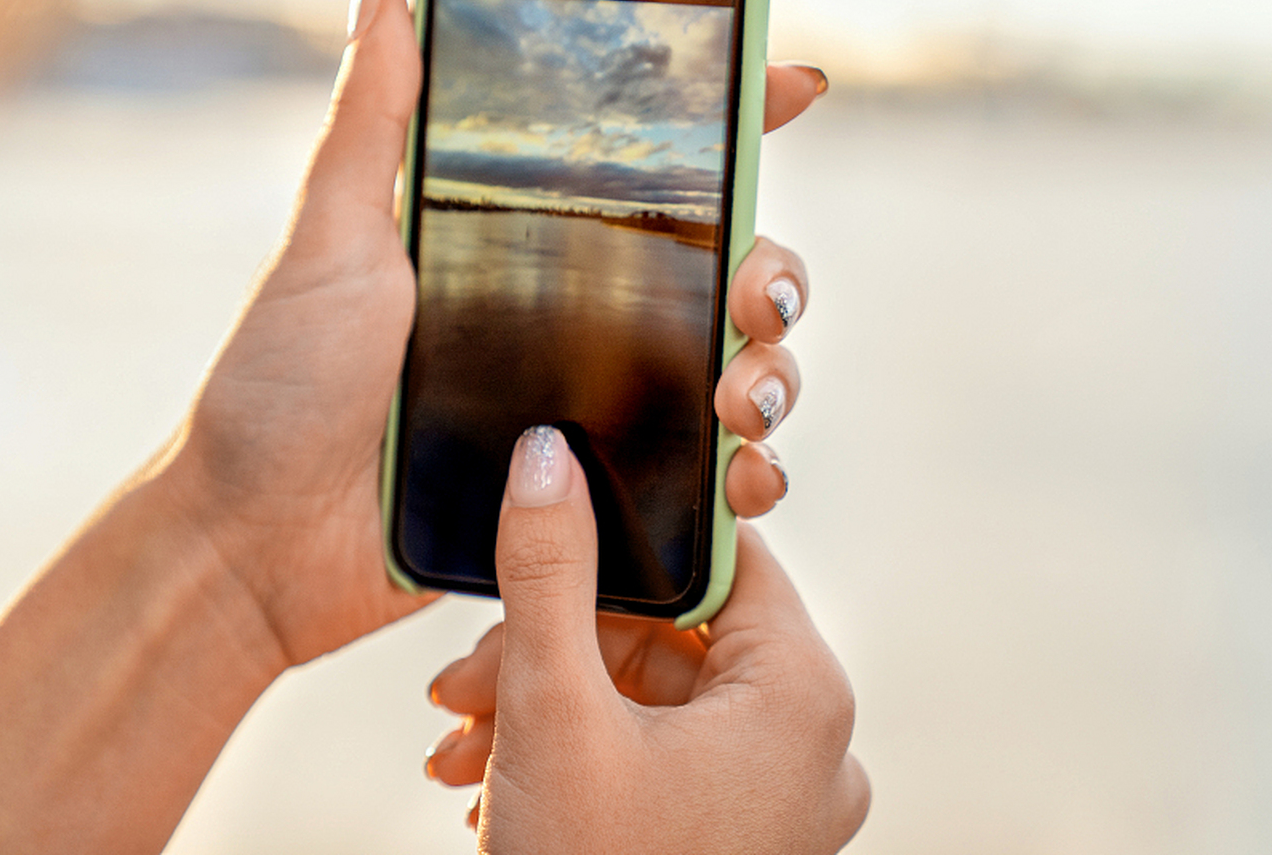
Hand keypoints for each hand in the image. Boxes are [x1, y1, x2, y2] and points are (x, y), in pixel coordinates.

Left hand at [170, 0, 828, 666]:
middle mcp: (565, 313)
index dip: (728, 117)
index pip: (640, 163)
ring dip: (771, 371)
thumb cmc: (276, 388)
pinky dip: (746, 478)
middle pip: (720, 267)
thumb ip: (369, 118)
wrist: (257, 547)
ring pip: (730, 369)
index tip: (790, 82)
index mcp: (514, 237)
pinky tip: (744, 478)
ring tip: (745, 393)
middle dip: (771, 270)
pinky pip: (697, 479)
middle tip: (758, 294)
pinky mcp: (584, 495)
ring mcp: (582, 405)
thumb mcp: (328, 240)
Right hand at [425, 429, 869, 852]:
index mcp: (801, 694)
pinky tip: (491, 785)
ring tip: (458, 747)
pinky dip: (575, 758)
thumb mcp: (553, 706)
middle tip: (460, 684)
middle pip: (668, 636)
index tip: (546, 537)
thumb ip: (550, 568)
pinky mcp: (739, 842)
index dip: (620, 542)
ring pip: (651, 702)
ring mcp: (780, 805)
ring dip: (541, 708)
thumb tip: (547, 455)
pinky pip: (659, 762)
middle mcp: (813, 745)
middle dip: (549, 649)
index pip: (719, 557)